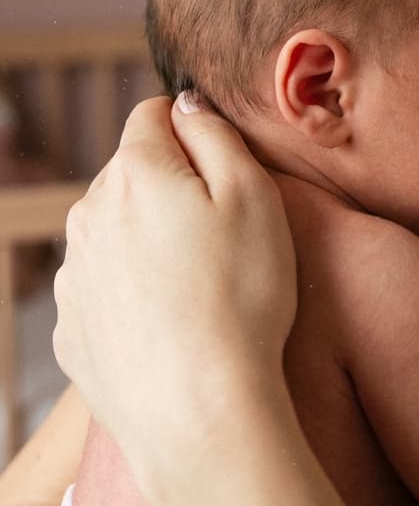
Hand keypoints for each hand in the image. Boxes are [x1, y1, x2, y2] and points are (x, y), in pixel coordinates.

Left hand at [52, 94, 297, 484]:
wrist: (199, 410)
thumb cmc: (240, 295)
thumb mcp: (253, 193)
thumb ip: (214, 133)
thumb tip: (185, 103)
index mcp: (134, 172)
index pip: (152, 113)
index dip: (193, 128)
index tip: (223, 167)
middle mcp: (88, 214)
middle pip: (132, 172)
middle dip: (172, 184)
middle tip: (222, 229)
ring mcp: (73, 274)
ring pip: (115, 226)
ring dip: (150, 234)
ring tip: (199, 280)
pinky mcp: (72, 326)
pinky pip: (105, 282)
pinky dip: (134, 285)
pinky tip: (172, 316)